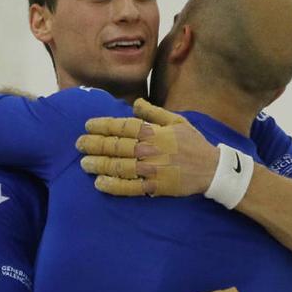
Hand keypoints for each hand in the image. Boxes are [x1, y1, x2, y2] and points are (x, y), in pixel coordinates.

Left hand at [76, 98, 219, 196]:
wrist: (211, 169)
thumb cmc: (194, 143)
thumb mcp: (177, 121)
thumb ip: (154, 112)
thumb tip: (135, 104)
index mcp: (154, 132)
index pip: (122, 127)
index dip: (102, 125)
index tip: (88, 125)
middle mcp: (149, 150)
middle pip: (115, 146)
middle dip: (93, 144)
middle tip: (79, 144)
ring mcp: (150, 170)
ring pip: (118, 166)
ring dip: (98, 164)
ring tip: (84, 163)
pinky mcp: (153, 187)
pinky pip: (128, 187)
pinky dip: (112, 185)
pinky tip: (99, 183)